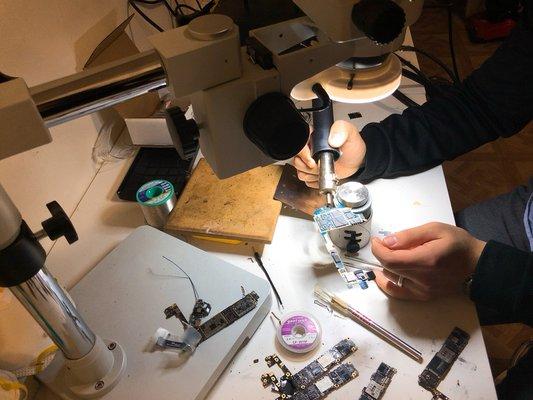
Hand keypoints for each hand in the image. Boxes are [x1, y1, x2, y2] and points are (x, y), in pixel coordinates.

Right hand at [293, 120, 365, 187]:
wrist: (356, 161)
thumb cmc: (352, 146)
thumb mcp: (349, 133)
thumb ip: (341, 130)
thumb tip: (332, 139)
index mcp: (313, 138)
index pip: (298, 145)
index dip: (302, 154)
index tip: (312, 159)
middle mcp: (309, 150)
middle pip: (297, 160)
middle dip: (309, 167)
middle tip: (321, 165)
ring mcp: (309, 163)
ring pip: (300, 172)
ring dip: (312, 174)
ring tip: (324, 170)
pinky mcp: (312, 173)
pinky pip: (306, 180)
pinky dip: (314, 180)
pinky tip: (323, 176)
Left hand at [371, 222, 485, 300]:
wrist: (478, 265)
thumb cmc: (458, 243)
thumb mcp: (435, 229)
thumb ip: (410, 235)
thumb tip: (387, 241)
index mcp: (425, 260)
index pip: (390, 259)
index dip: (378, 249)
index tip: (376, 241)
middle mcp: (422, 279)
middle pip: (389, 268)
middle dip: (381, 254)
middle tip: (385, 244)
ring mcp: (423, 290)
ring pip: (392, 279)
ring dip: (386, 266)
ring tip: (392, 255)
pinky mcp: (424, 296)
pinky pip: (398, 293)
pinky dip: (388, 284)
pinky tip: (383, 276)